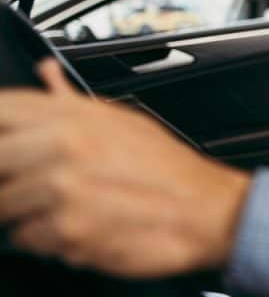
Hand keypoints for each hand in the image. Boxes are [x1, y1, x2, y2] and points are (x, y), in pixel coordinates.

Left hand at [0, 59, 250, 277]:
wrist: (205, 212)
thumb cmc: (167, 169)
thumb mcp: (123, 120)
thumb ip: (72, 100)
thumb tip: (47, 72)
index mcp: (72, 118)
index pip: (0, 111)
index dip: (1, 128)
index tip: (9, 139)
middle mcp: (63, 150)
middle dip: (7, 175)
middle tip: (33, 181)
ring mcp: (62, 193)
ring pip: (2, 205)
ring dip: (26, 210)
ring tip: (63, 205)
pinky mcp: (66, 234)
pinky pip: (26, 240)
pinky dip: (46, 238)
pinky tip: (76, 225)